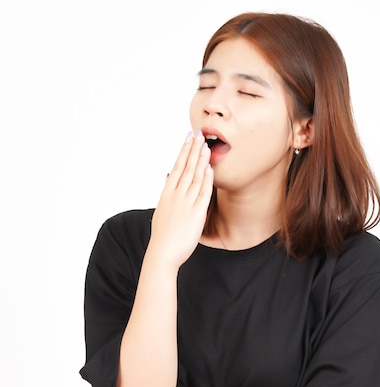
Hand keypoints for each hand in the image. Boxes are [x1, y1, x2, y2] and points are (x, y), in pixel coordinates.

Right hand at [149, 131, 212, 268]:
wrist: (162, 253)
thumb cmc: (162, 235)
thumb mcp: (161, 210)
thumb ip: (167, 193)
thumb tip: (168, 177)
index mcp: (167, 193)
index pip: (177, 167)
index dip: (184, 151)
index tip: (188, 138)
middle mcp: (176, 195)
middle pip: (186, 167)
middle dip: (193, 149)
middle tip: (199, 133)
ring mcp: (186, 203)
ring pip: (195, 176)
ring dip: (201, 160)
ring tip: (206, 145)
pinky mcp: (196, 213)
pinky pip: (203, 192)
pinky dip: (206, 179)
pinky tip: (210, 168)